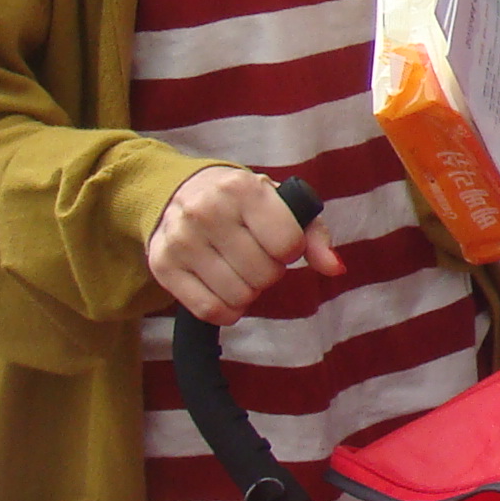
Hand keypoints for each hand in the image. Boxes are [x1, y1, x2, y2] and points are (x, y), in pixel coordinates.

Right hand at [148, 165, 343, 325]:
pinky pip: (208, 311)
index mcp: (241, 189)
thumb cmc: (241, 202)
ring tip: (239, 268)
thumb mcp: (280, 204)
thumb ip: (314, 236)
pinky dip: (226, 311)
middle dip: (269, 272)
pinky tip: (225, 290)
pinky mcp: (162, 266)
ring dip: (248, 291)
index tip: (279, 241)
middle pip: (264, 274)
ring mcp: (181, 240)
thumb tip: (336, 268)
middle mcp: (206, 211)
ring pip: (238, 296)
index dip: (290, 251)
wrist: (177, 191)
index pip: (287, 244)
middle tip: (256, 255)